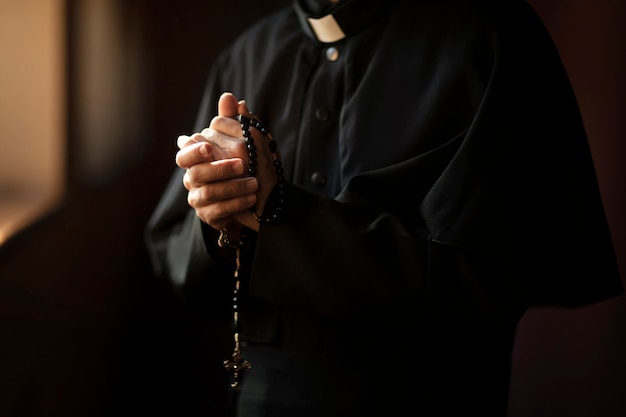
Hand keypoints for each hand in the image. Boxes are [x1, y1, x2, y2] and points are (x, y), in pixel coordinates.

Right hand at [175, 92, 276, 231]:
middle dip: (218, 169)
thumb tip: (229, 97)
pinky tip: (251, 198)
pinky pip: (217, 212)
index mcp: (197, 158)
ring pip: (208, 193)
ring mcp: (198, 199)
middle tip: (241, 165)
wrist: (258, 198)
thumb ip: (233, 120)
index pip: (184, 153)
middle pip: (195, 174)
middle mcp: (192, 179)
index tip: (209, 148)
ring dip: (233, 187)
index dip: (193, 151)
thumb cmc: (247, 165)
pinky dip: (236, 204)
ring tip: (255, 184)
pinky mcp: (208, 216)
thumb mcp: (244, 140)